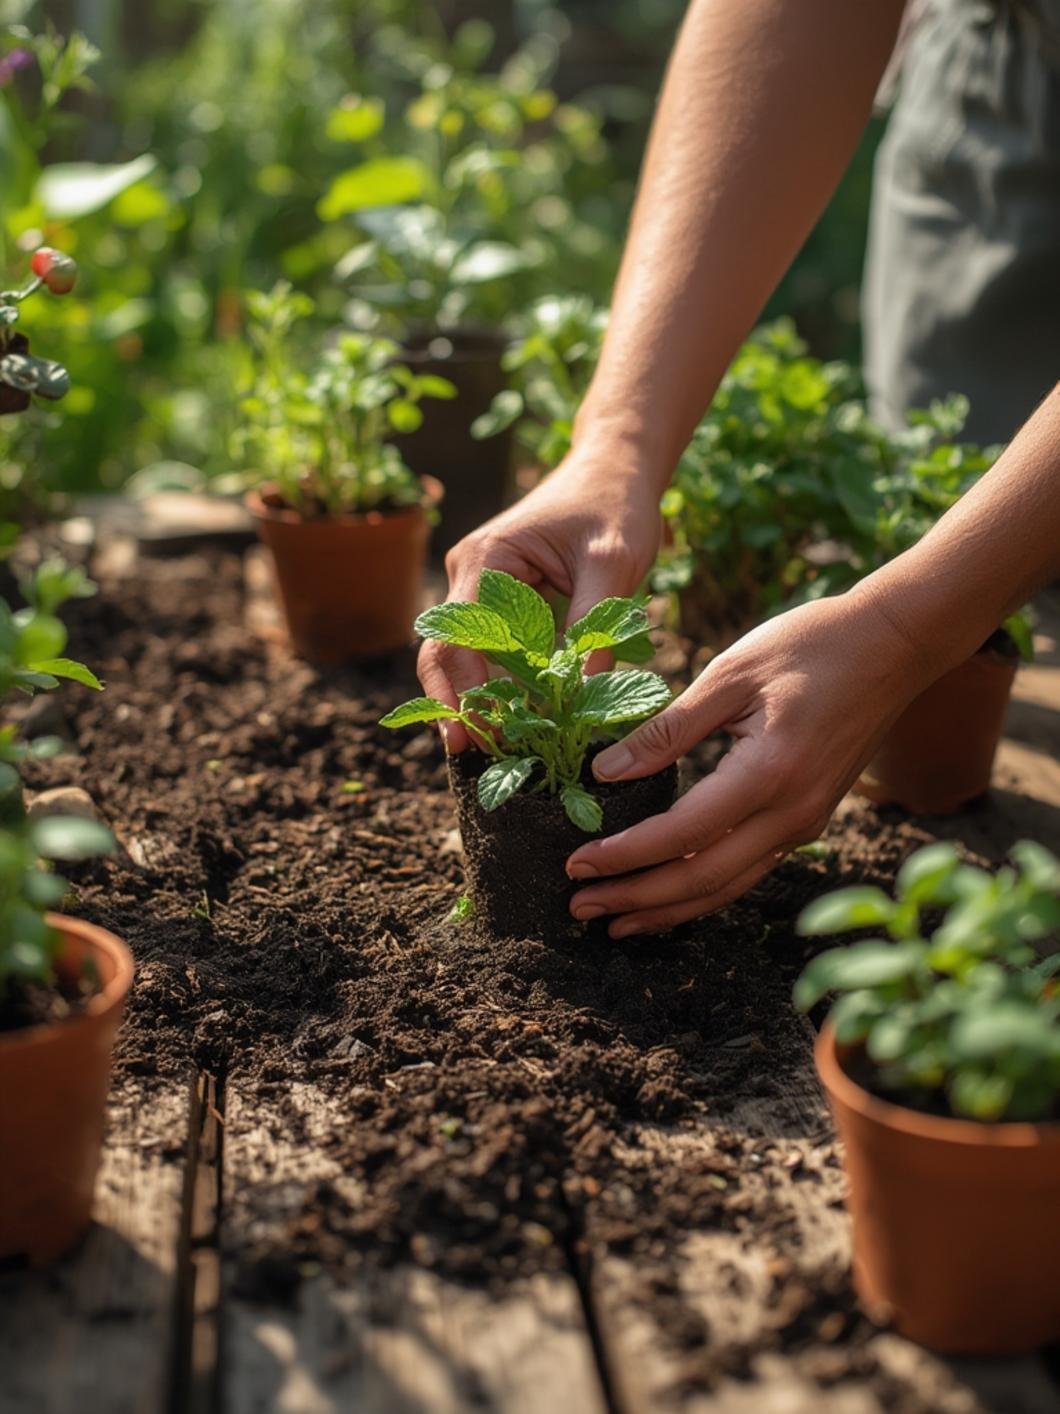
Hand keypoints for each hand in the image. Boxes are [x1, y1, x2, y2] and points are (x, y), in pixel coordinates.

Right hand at [418, 455, 662, 748]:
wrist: (616, 468)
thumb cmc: (617, 506)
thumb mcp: (616, 565)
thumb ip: (595, 629)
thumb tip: (582, 700)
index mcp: (487, 560)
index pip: (459, 637)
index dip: (465, 691)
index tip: (482, 733)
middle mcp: (470, 572)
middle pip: (445, 650)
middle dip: (456, 703)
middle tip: (473, 753)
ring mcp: (480, 586)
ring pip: (462, 654)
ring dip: (473, 698)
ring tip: (490, 748)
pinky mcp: (501, 599)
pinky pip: (489, 647)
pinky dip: (496, 683)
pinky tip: (509, 720)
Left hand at [565, 589, 936, 936]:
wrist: (894, 645)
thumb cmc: (810, 645)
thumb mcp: (730, 673)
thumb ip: (667, 729)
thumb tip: (604, 772)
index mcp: (767, 773)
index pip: (680, 834)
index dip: (623, 856)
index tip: (575, 864)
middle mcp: (791, 813)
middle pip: (702, 878)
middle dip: (636, 898)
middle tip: (579, 907)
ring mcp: (805, 823)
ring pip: (727, 886)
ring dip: (667, 908)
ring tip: (615, 920)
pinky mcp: (809, 820)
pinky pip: (748, 870)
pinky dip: (703, 891)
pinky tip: (669, 897)